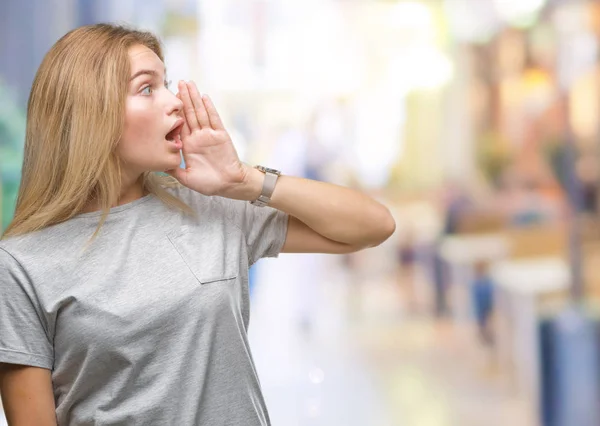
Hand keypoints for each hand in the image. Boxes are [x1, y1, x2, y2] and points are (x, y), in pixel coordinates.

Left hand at [165, 81, 256, 199]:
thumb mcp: (186, 178)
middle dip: (184, 98)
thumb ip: (173, 169)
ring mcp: (209, 134)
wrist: (229, 185)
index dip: (174, 111)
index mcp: (188, 145)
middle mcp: (198, 136)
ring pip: (200, 112)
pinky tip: (204, 97)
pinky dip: (209, 108)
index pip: (179, 124)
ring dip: (194, 98)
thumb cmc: (209, 183)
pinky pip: (214, 119)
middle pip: (189, 113)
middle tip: (178, 82)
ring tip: (189, 84)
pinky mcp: (221, 135)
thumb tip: (157, 164)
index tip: (166, 99)